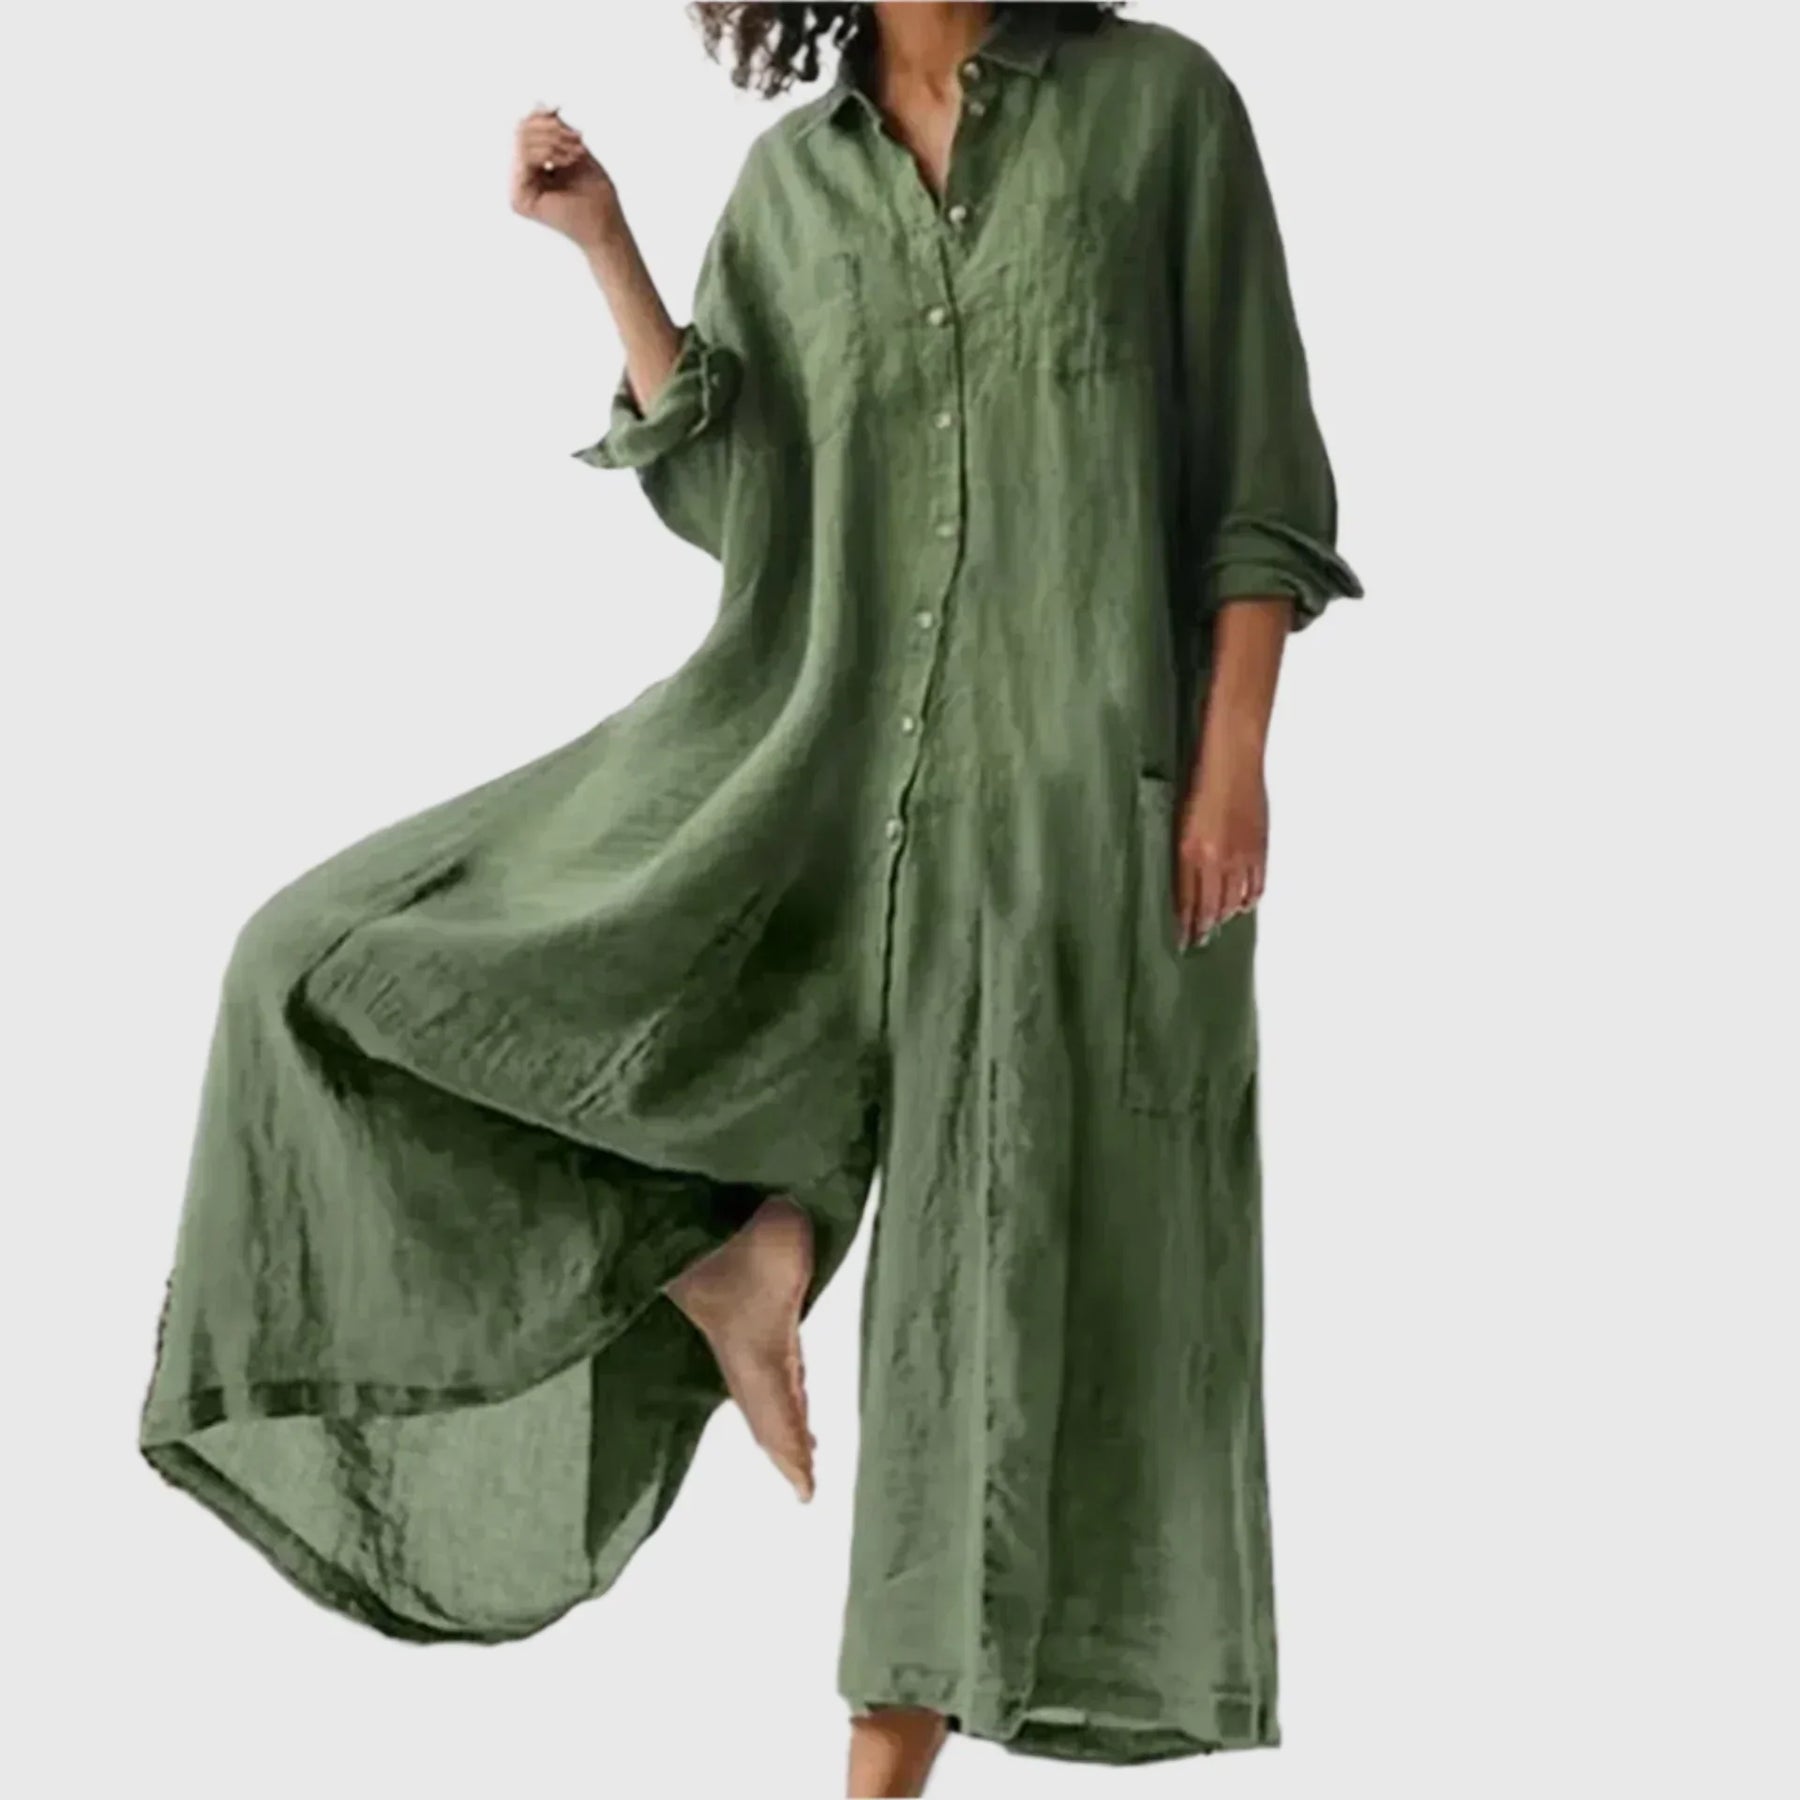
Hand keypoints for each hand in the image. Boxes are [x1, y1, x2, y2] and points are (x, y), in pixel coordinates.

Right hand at [510, 104, 623, 252]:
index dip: (543, 115)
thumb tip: (537, 101)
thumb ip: (556, 128)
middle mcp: (521, 177)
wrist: (607, 224)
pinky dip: (549, 153)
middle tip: (578, 139)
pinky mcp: (519, 199)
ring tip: (577, 154)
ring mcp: (518, 189)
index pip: (525, 128)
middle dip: (552, 128)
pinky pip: (525, 158)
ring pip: (522, 140)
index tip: (561, 108)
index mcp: (532, 166)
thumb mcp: (575, 148)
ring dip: (555, 140)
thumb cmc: (596, 192)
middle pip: (521, 130)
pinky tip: (567, 162)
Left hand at [1175, 752, 1267, 948]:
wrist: (1233, 760)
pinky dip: (1249, 898)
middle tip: (1199, 940)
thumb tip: (1185, 883)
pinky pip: (1256, 885)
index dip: (1185, 925)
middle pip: (1212, 907)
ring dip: (1226, 914)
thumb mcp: (1179, 822)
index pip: (1188, 902)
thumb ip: (1183, 855)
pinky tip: (1244, 904)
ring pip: (1235, 900)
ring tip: (1220, 923)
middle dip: (1205, 926)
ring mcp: (1241, 856)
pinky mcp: (1260, 848)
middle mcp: (1216, 860)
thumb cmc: (1199, 783)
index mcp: (1190, 853)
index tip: (1181, 940)